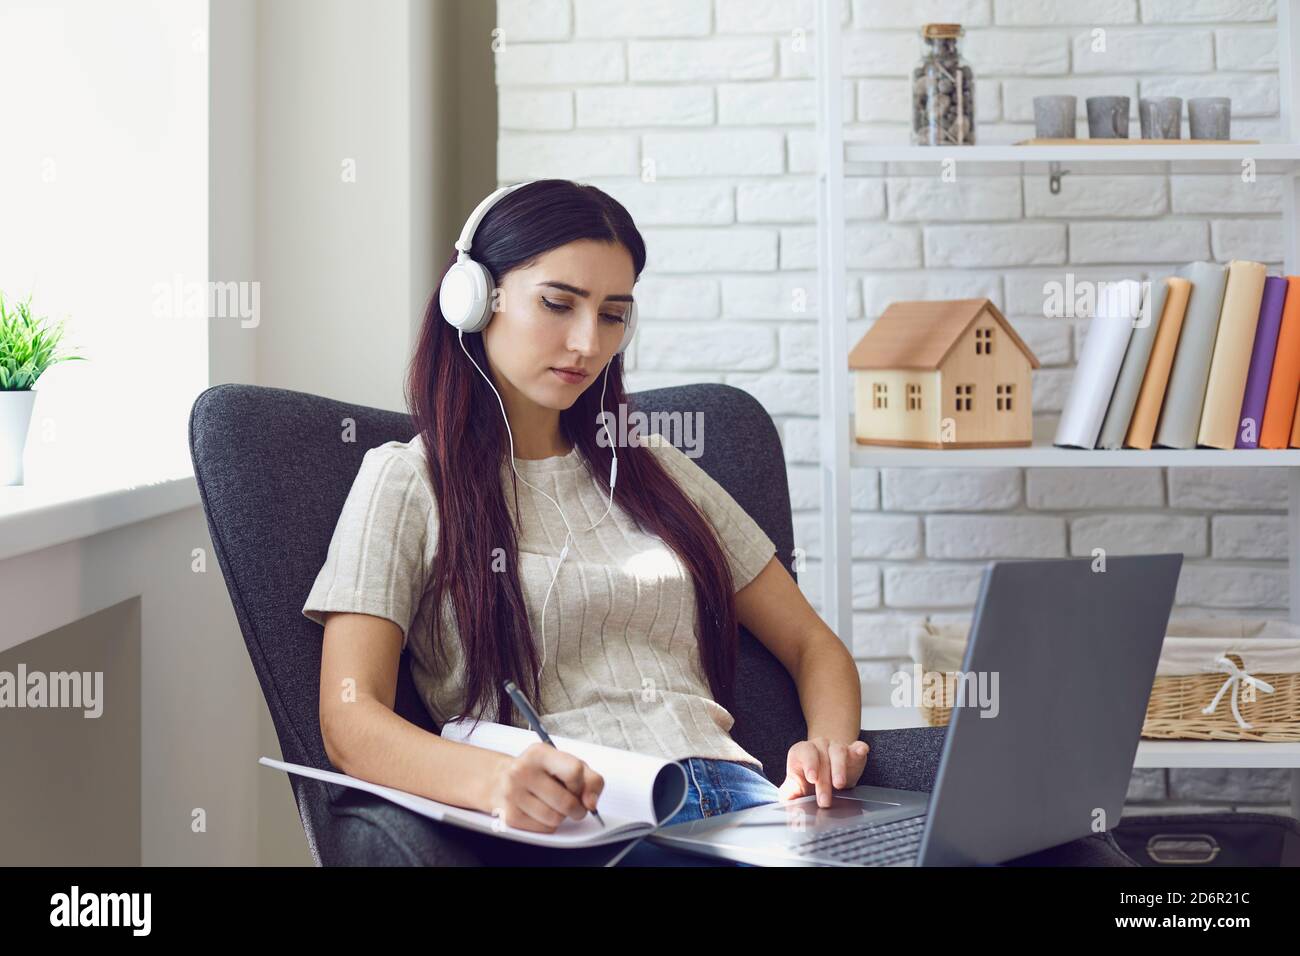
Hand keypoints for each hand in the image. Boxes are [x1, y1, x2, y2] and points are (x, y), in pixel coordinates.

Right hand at [485, 743, 604, 832]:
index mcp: (539, 753)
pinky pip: (544, 829)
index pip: (574, 772)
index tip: (578, 788)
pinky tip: (541, 812)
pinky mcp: (510, 815)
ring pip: (555, 819)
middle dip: (577, 808)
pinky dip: (549, 824)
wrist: (503, 779)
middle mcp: (522, 771)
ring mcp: (513, 794)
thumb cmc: (542, 771)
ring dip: (562, 817)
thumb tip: (592, 803)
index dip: (581, 785)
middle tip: (574, 805)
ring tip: (554, 805)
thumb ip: (590, 780)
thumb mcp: (568, 764)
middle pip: (566, 802)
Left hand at [777, 737, 869, 807]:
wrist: (826, 769)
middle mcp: (819, 745)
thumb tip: (785, 803)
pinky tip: (862, 751)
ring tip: (839, 784)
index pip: (805, 753)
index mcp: (803, 751)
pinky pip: (857, 747)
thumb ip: (790, 793)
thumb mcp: (797, 785)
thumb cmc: (809, 778)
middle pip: (822, 758)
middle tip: (824, 801)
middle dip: (824, 781)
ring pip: (838, 752)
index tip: (812, 778)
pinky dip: (859, 749)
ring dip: (839, 768)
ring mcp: (837, 746)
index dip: (809, 764)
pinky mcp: (853, 751)